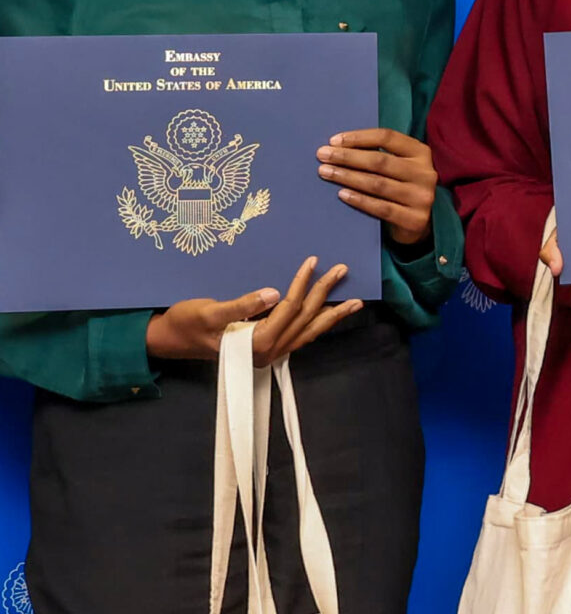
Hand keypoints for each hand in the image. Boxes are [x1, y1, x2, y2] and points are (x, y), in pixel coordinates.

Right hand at [145, 257, 362, 363]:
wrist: (172, 341)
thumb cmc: (187, 323)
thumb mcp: (209, 311)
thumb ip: (242, 304)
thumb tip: (274, 293)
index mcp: (257, 341)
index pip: (289, 308)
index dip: (302, 283)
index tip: (313, 260)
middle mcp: (269, 351)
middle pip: (306, 319)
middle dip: (326, 294)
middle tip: (343, 270)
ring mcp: (270, 352)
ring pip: (309, 331)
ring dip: (332, 315)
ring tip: (355, 301)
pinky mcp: (267, 348)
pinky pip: (300, 336)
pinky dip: (318, 324)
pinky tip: (329, 315)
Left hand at [318, 128, 437, 245]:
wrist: (421, 222)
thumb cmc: (401, 187)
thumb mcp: (399, 165)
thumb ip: (380, 154)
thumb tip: (338, 146)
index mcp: (421, 153)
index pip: (388, 138)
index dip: (359, 137)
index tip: (333, 141)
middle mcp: (425, 173)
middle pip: (380, 161)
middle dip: (347, 157)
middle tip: (323, 156)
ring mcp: (421, 197)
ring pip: (378, 184)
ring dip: (348, 177)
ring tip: (326, 173)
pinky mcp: (415, 219)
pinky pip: (381, 208)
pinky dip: (359, 200)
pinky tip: (342, 194)